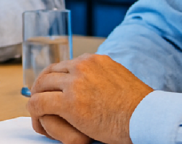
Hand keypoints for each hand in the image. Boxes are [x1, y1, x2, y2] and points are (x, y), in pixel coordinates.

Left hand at [26, 54, 152, 143]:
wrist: (146, 118)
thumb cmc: (138, 107)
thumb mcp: (120, 80)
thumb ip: (103, 77)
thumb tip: (95, 84)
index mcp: (94, 60)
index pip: (64, 65)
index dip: (54, 80)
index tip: (53, 91)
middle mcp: (82, 66)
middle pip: (49, 73)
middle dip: (41, 88)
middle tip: (39, 100)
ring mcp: (74, 83)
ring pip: (40, 87)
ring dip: (37, 99)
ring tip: (39, 112)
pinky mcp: (68, 102)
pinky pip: (39, 104)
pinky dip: (35, 112)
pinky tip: (39, 120)